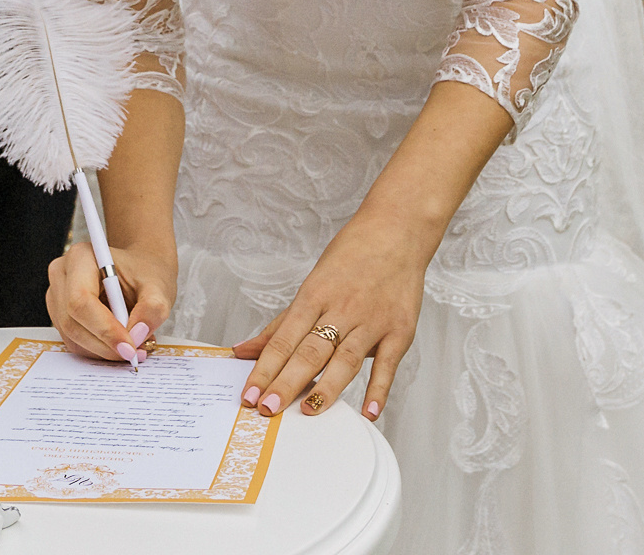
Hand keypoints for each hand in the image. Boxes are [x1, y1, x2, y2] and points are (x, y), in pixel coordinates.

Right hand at [47, 238, 173, 366]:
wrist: (138, 270)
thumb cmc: (144, 272)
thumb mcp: (158, 286)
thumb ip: (152, 309)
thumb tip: (137, 335)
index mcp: (81, 257)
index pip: (81, 300)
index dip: (104, 329)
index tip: (129, 347)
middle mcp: (62, 275)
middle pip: (72, 322)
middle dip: (105, 345)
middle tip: (135, 353)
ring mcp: (57, 296)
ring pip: (72, 337)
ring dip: (103, 351)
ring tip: (133, 348)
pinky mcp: (60, 315)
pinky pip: (74, 341)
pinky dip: (98, 350)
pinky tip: (119, 344)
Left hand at [235, 209, 427, 423]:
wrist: (397, 231)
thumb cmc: (351, 258)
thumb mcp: (312, 284)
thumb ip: (281, 324)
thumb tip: (243, 350)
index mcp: (315, 295)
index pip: (283, 339)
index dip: (264, 368)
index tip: (249, 394)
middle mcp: (342, 309)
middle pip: (310, 351)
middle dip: (287, 381)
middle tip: (267, 408)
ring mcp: (373, 321)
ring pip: (346, 359)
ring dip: (326, 387)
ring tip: (308, 411)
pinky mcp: (400, 330)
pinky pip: (388, 364)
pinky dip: (379, 389)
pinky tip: (368, 412)